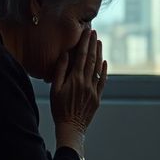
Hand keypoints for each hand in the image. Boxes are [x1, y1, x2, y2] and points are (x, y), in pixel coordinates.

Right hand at [50, 28, 105, 146]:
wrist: (71, 128)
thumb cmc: (59, 109)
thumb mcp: (55, 90)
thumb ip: (60, 71)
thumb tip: (66, 55)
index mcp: (75, 79)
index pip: (81, 56)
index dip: (85, 43)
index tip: (87, 32)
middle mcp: (86, 82)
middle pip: (92, 59)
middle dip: (93, 44)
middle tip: (94, 32)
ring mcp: (93, 89)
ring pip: (98, 68)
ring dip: (99, 53)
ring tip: (99, 42)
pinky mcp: (97, 97)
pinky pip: (102, 80)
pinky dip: (104, 70)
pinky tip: (104, 62)